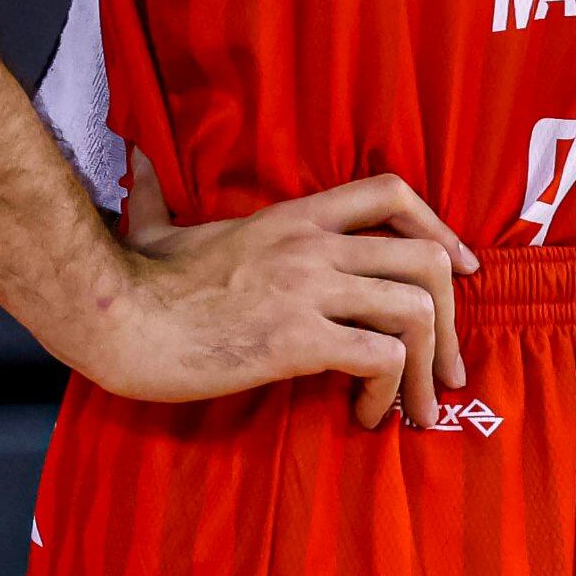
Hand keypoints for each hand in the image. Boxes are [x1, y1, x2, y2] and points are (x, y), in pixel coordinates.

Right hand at [80, 156, 476, 426]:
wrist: (112, 320)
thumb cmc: (135, 282)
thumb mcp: (158, 225)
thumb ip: (158, 193)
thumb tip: (135, 161)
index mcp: (295, 217)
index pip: (392, 194)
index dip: (440, 229)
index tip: (462, 270)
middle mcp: (313, 246)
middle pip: (426, 260)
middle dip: (453, 319)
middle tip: (451, 368)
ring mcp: (308, 290)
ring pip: (416, 310)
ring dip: (431, 365)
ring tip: (420, 406)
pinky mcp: (296, 340)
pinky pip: (381, 358)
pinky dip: (391, 391)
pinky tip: (369, 415)